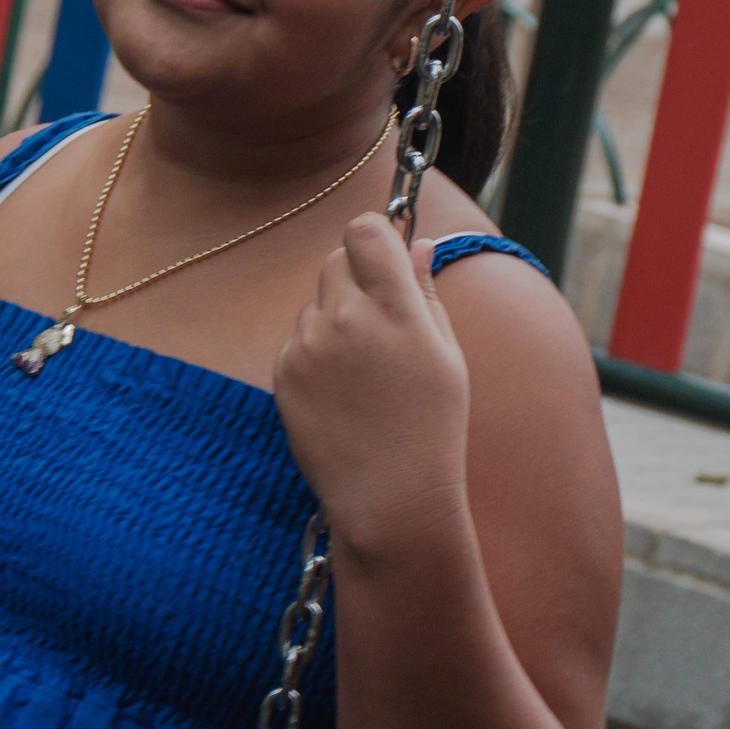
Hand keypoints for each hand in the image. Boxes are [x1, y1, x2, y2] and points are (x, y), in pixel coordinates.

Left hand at [275, 214, 471, 560]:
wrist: (390, 498)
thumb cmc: (431, 427)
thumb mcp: (446, 355)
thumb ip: (425, 292)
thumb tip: (417, 244)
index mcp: (397, 307)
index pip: (365, 230)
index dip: (375, 239)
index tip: (384, 260)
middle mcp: (347, 317)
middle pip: (336, 259)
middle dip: (355, 278)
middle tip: (380, 324)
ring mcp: (309, 345)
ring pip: (315, 303)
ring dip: (334, 320)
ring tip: (364, 376)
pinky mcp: (283, 372)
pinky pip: (297, 341)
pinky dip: (315, 355)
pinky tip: (341, 396)